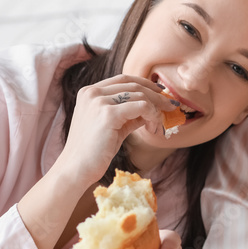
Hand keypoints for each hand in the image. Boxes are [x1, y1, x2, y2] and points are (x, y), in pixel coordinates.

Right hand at [51, 74, 178, 186]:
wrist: (77, 169)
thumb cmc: (94, 151)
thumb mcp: (113, 126)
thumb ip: (128, 114)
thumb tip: (151, 108)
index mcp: (89, 92)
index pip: (123, 79)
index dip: (145, 84)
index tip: (160, 93)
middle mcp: (92, 92)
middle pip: (133, 84)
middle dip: (156, 95)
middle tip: (170, 106)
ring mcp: (99, 101)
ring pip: (140, 95)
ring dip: (156, 109)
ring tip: (159, 125)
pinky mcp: (108, 114)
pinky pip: (141, 107)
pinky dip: (153, 116)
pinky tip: (153, 129)